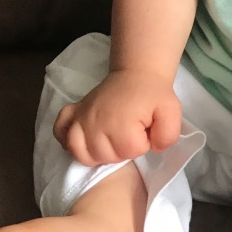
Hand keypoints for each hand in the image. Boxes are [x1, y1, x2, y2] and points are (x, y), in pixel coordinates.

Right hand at [53, 68, 181, 166]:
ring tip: (111, 139)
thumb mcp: (171, 112)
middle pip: (106, 157)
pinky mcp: (72, 113)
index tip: (146, 129)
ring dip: (98, 151)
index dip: (143, 144)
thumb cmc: (153, 94)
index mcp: (121, 124)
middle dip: (123, 149)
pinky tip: (83, 139)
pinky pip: (60, 134)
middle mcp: (95, 123)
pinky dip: (69, 140)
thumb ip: (167, 135)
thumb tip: (153, 148)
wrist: (137, 74)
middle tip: (130, 131)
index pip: (131, 152)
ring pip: (82, 154)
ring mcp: (80, 118)